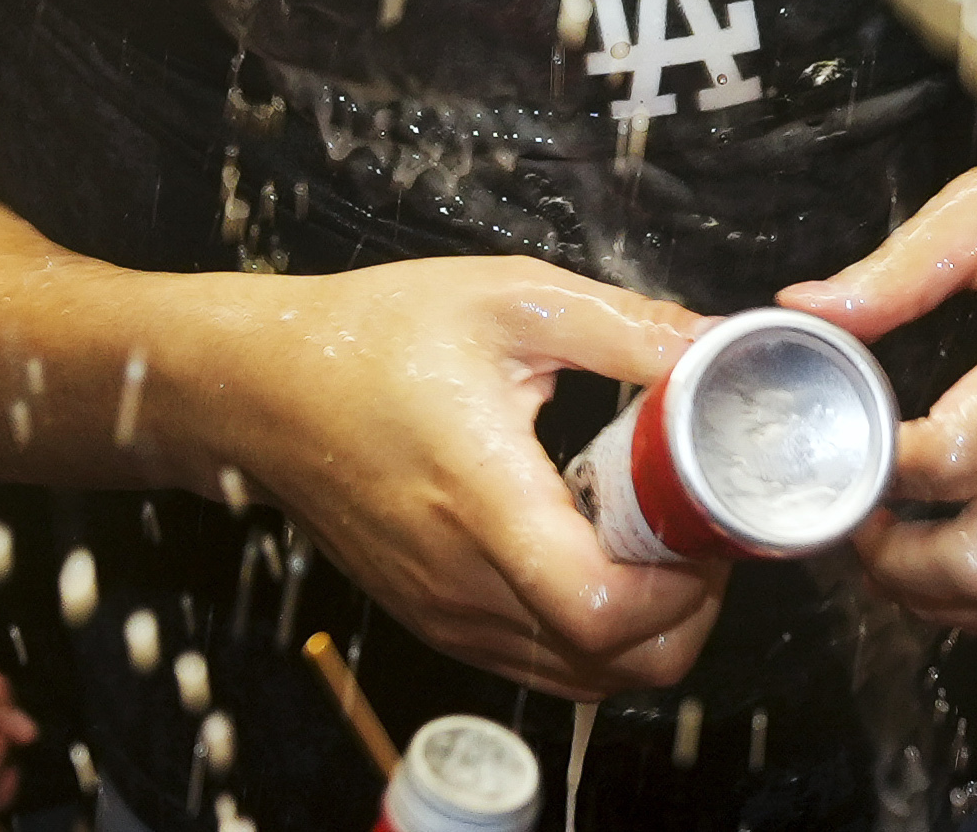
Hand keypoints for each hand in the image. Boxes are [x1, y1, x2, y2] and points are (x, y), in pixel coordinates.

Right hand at [183, 255, 716, 700]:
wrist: (263, 387)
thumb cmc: (374, 335)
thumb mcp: (509, 297)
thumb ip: (622, 325)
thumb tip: (714, 342)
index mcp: (484, 501)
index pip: (600, 609)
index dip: (682, 588)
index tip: (708, 528)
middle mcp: (463, 581)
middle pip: (610, 666)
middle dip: (685, 615)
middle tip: (702, 537)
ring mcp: (446, 612)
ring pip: (580, 678)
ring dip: (645, 631)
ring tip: (660, 546)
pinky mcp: (437, 619)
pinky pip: (538, 662)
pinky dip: (593, 637)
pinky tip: (602, 558)